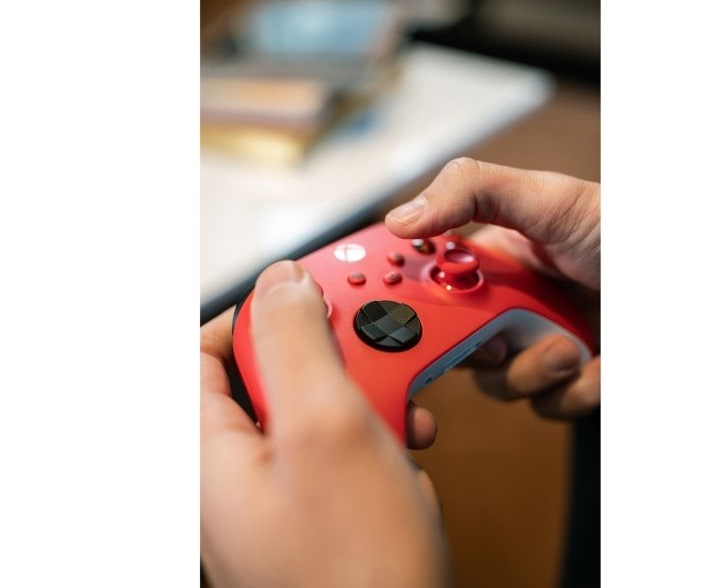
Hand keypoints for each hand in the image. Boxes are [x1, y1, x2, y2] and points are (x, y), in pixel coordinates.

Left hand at [201, 261, 448, 587]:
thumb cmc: (357, 570)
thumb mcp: (328, 427)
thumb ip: (297, 341)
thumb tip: (282, 282)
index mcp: (207, 453)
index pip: (202, 350)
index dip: (255, 314)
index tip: (308, 302)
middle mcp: (231, 475)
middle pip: (265, 375)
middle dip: (329, 356)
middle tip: (371, 354)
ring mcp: (273, 496)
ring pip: (309, 409)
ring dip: (361, 396)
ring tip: (398, 408)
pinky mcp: (315, 512)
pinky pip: (333, 449)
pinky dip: (372, 435)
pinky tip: (405, 450)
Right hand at [386, 158, 599, 419]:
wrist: (689, 285)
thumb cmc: (623, 229)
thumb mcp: (548, 196)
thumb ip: (472, 191)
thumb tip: (400, 220)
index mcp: (495, 262)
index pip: (433, 289)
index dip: (417, 309)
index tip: (412, 321)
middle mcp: (512, 306)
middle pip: (458, 348)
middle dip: (479, 352)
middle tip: (499, 341)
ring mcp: (542, 345)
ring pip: (500, 384)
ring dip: (533, 371)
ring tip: (569, 347)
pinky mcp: (574, 380)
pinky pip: (548, 405)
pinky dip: (572, 390)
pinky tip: (596, 361)